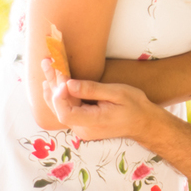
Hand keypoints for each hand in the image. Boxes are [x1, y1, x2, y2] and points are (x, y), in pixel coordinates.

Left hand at [42, 58, 160, 141]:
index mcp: (93, 122)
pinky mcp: (82, 124)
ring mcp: (81, 128)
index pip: (66, 113)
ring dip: (52, 88)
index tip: (64, 77)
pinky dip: (58, 95)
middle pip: (59, 109)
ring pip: (59, 109)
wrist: (143, 122)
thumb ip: (92, 90)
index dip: (60, 96)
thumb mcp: (118, 94)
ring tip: (46, 67)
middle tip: (47, 62)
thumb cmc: (134, 106)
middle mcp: (83, 129)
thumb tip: (69, 84)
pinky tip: (52, 83)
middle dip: (52, 84)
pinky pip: (65, 109)